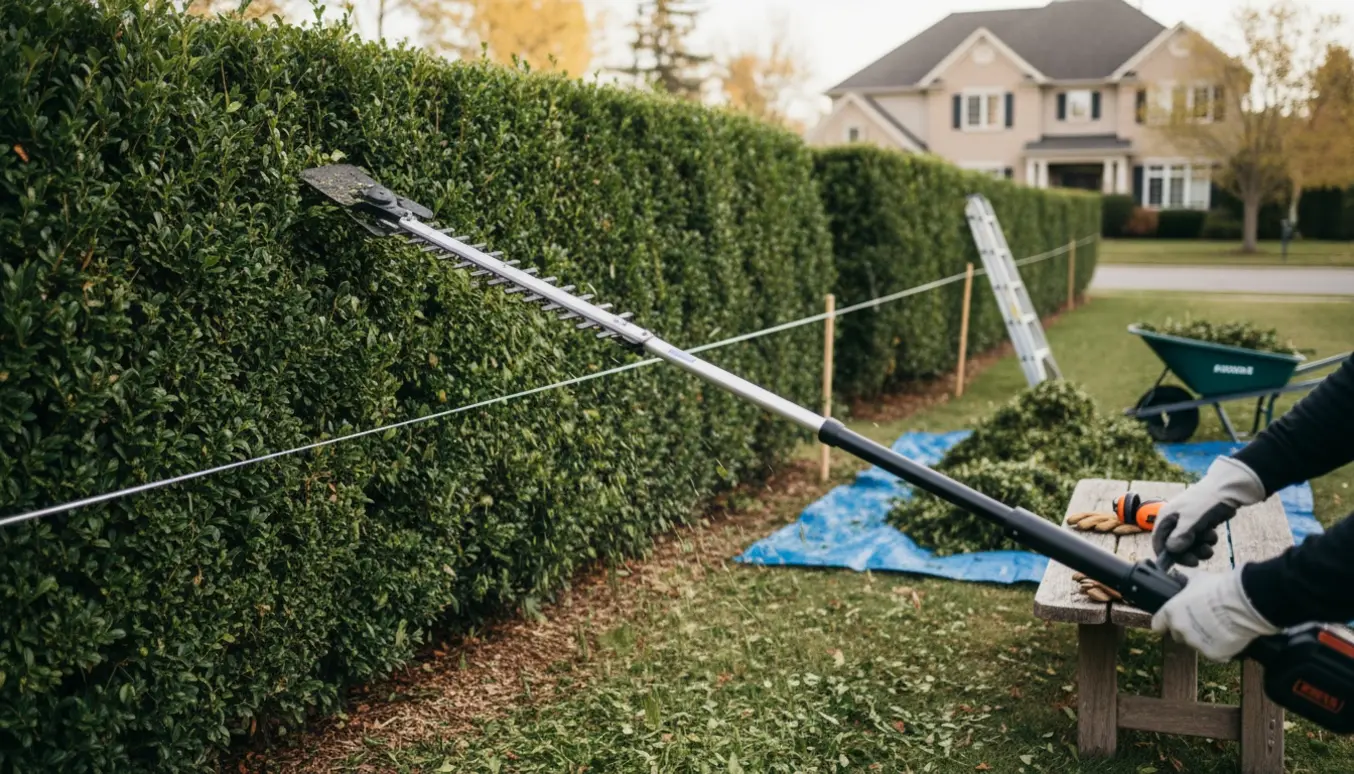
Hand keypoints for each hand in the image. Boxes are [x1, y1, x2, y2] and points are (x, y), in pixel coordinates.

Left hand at [1151, 568, 1278, 661]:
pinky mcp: (1213, 655)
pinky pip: (1214, 653)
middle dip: (1187, 630)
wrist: (1242, 604)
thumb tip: (1184, 580)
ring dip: (1204, 638)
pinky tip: (1229, 636)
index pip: (1158, 625)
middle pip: (1178, 635)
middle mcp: (1179, 630)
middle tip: (1203, 621)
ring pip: (1196, 644)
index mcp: (1171, 612)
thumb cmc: (1219, 588)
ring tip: (1220, 627)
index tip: (1173, 621)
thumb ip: (1187, 584)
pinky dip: (1220, 647)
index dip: (1165, 623)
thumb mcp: (1197, 580)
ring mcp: (1196, 644)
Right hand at [1152, 457, 1264, 566]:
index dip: (1169, 555)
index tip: (1184, 562)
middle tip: (1200, 557)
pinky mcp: (1199, 523)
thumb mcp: (1192, 520)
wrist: (1227, 488)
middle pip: (1175, 546)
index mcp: (1166, 518)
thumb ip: (1180, 536)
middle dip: (1188, 552)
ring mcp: (1186, 522)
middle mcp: (1173, 521)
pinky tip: (1213, 534)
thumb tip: (1171, 550)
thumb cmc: (1206, 502)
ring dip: (1200, 547)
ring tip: (1210, 541)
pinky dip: (1206, 540)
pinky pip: (1199, 539)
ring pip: (1189, 544)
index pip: (1159, 542)